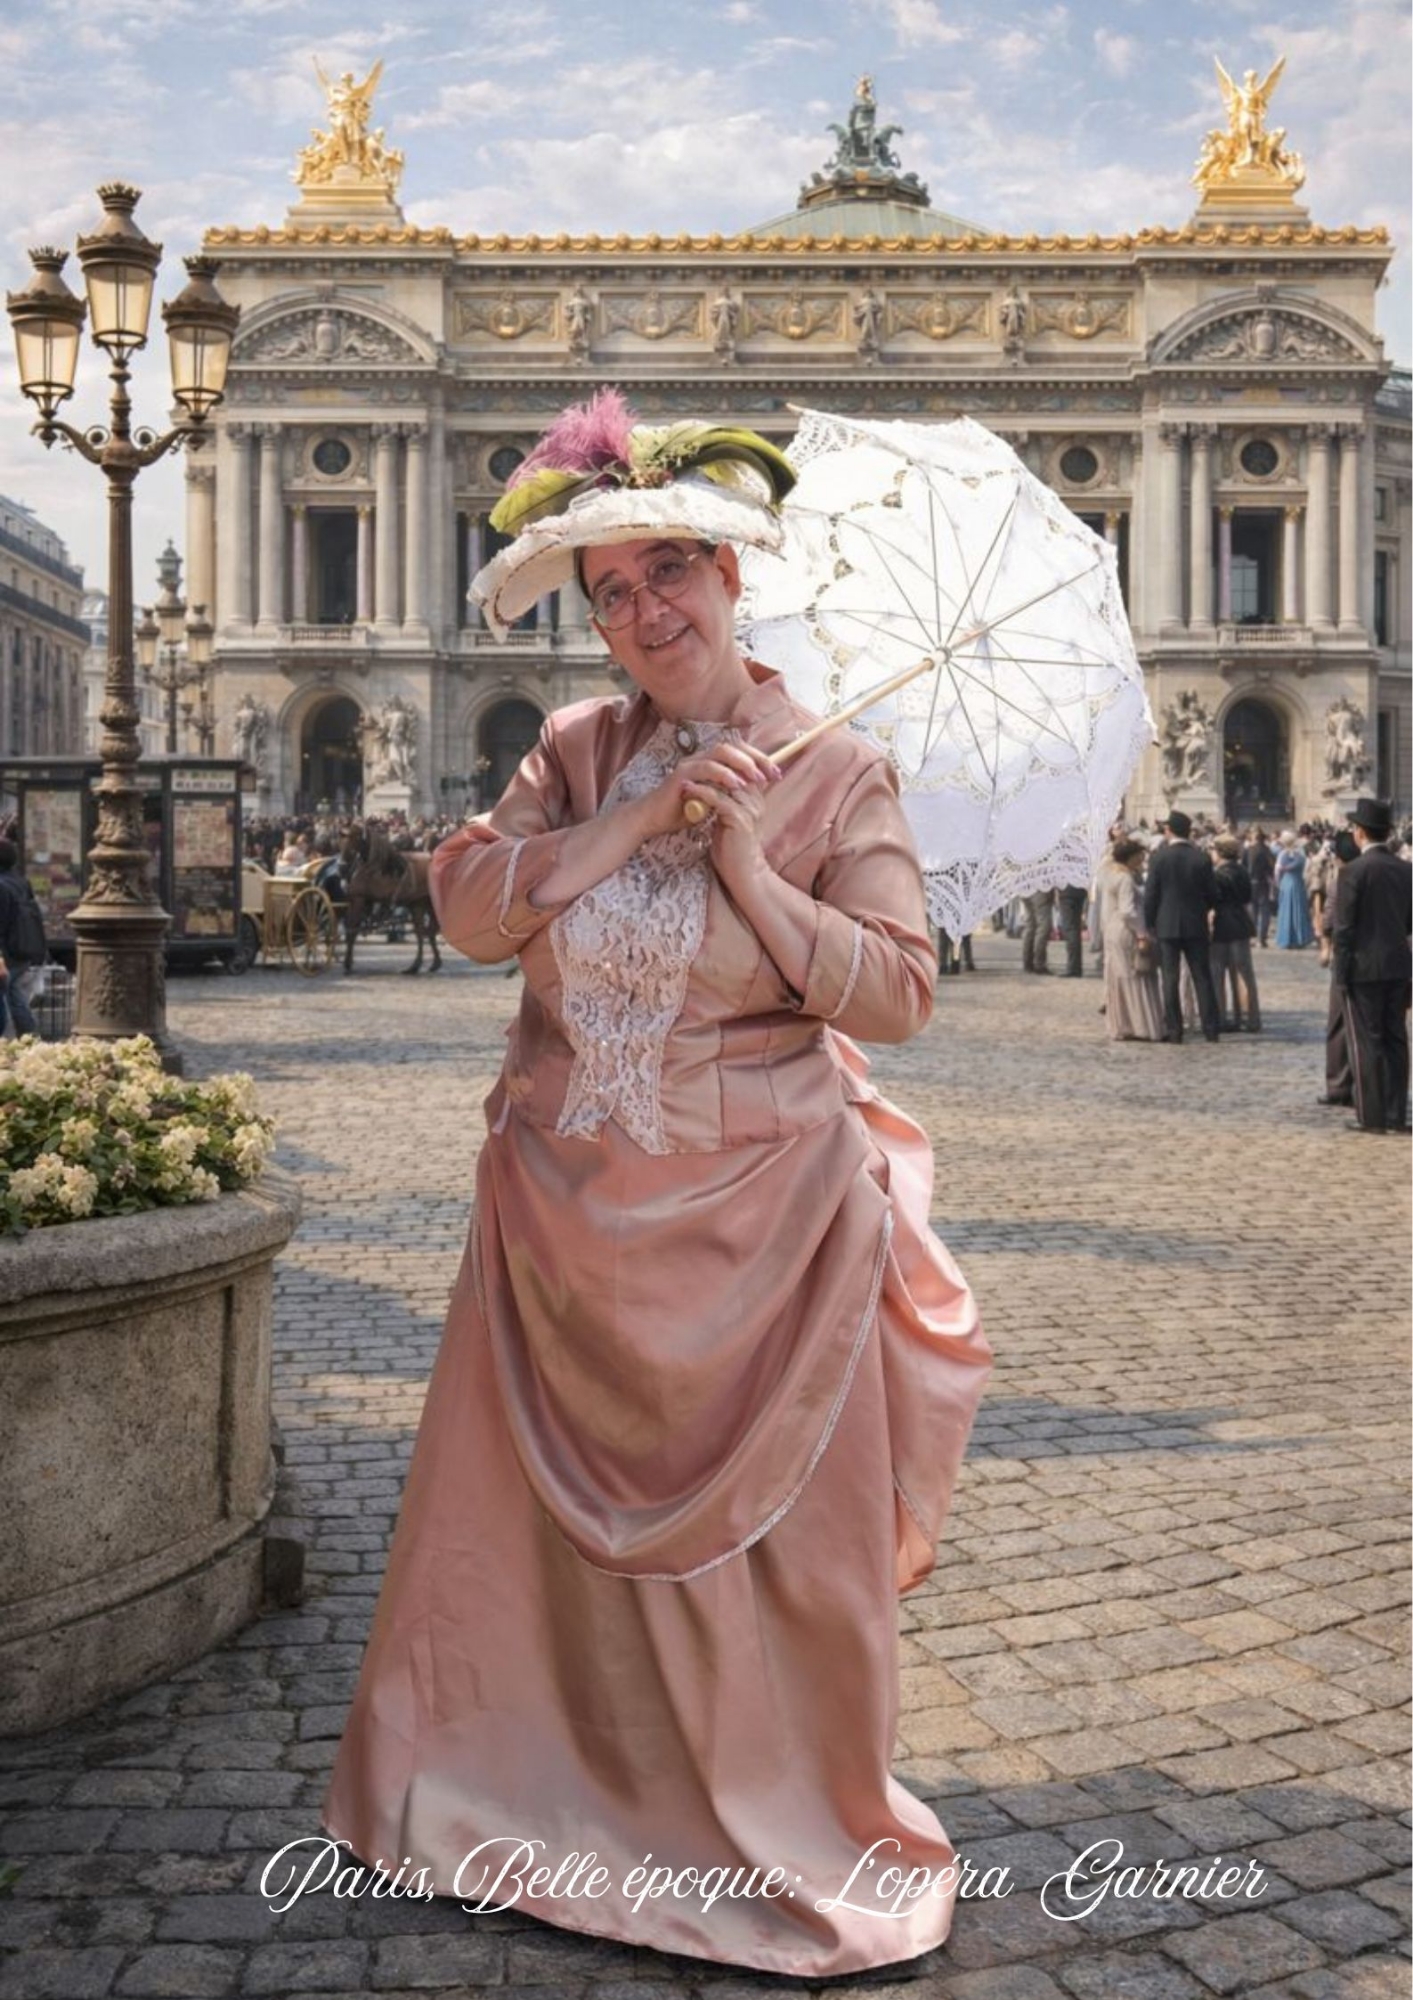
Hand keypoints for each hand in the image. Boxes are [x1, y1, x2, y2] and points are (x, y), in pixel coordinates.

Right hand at [635, 740, 778, 840]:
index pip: (738, 751)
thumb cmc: (680, 812)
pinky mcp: (681, 775)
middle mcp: (700, 759)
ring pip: (720, 753)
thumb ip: (727, 793)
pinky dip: (723, 774)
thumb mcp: (711, 801)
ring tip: (757, 778)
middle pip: (732, 746)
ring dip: (742, 764)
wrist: (652, 821)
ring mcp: (690, 764)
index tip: (776, 774)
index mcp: (708, 763)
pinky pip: (706, 768)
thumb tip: (753, 790)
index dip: (759, 759)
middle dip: (755, 758)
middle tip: (772, 773)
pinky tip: (736, 785)